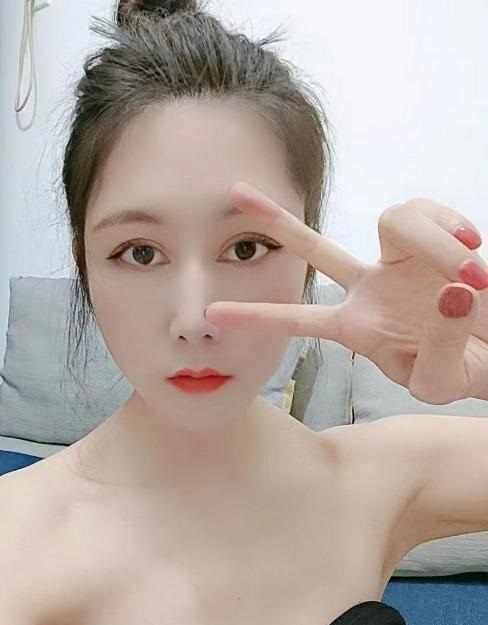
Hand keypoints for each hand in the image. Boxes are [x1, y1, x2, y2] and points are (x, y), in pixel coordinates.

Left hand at [204, 182, 487, 404]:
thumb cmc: (466, 372)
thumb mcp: (441, 383)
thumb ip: (439, 351)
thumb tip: (449, 295)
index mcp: (357, 328)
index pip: (298, 321)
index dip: (257, 317)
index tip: (212, 315)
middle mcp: (368, 289)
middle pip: (313, 247)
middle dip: (275, 221)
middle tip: (233, 191)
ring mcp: (396, 262)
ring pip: (393, 221)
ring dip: (436, 243)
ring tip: (470, 274)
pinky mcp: (432, 239)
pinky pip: (428, 213)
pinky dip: (451, 224)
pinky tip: (471, 246)